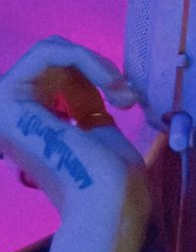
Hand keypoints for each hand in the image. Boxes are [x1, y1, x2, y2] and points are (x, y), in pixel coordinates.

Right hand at [0, 36, 150, 220]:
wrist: (108, 199)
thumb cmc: (111, 176)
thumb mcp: (96, 129)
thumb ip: (83, 104)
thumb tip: (91, 83)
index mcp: (32, 128)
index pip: (58, 79)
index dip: (96, 78)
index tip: (127, 98)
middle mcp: (13, 118)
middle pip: (52, 62)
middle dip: (94, 67)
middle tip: (125, 93)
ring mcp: (4, 109)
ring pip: (49, 52)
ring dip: (93, 63)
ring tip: (119, 88)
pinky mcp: (7, 100)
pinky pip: (46, 54)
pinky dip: (83, 57)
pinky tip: (107, 80)